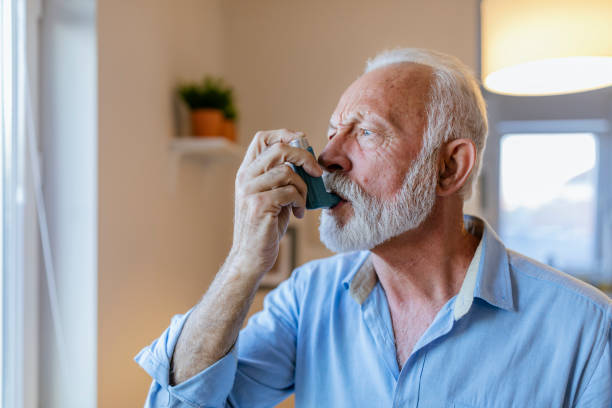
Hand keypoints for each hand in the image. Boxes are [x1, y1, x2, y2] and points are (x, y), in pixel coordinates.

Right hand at [229, 129, 322, 274]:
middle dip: (304, 157)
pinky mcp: (258, 205)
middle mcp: (245, 177)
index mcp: (247, 171)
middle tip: (316, 172)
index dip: (285, 134)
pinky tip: (297, 214)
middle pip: (279, 149)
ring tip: (301, 203)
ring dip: (303, 188)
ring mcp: (249, 191)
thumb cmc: (266, 225)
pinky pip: (289, 192)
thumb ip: (283, 176)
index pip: (262, 138)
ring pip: (287, 172)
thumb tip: (307, 159)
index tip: (303, 143)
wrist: (251, 256)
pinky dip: (300, 202)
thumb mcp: (273, 195)